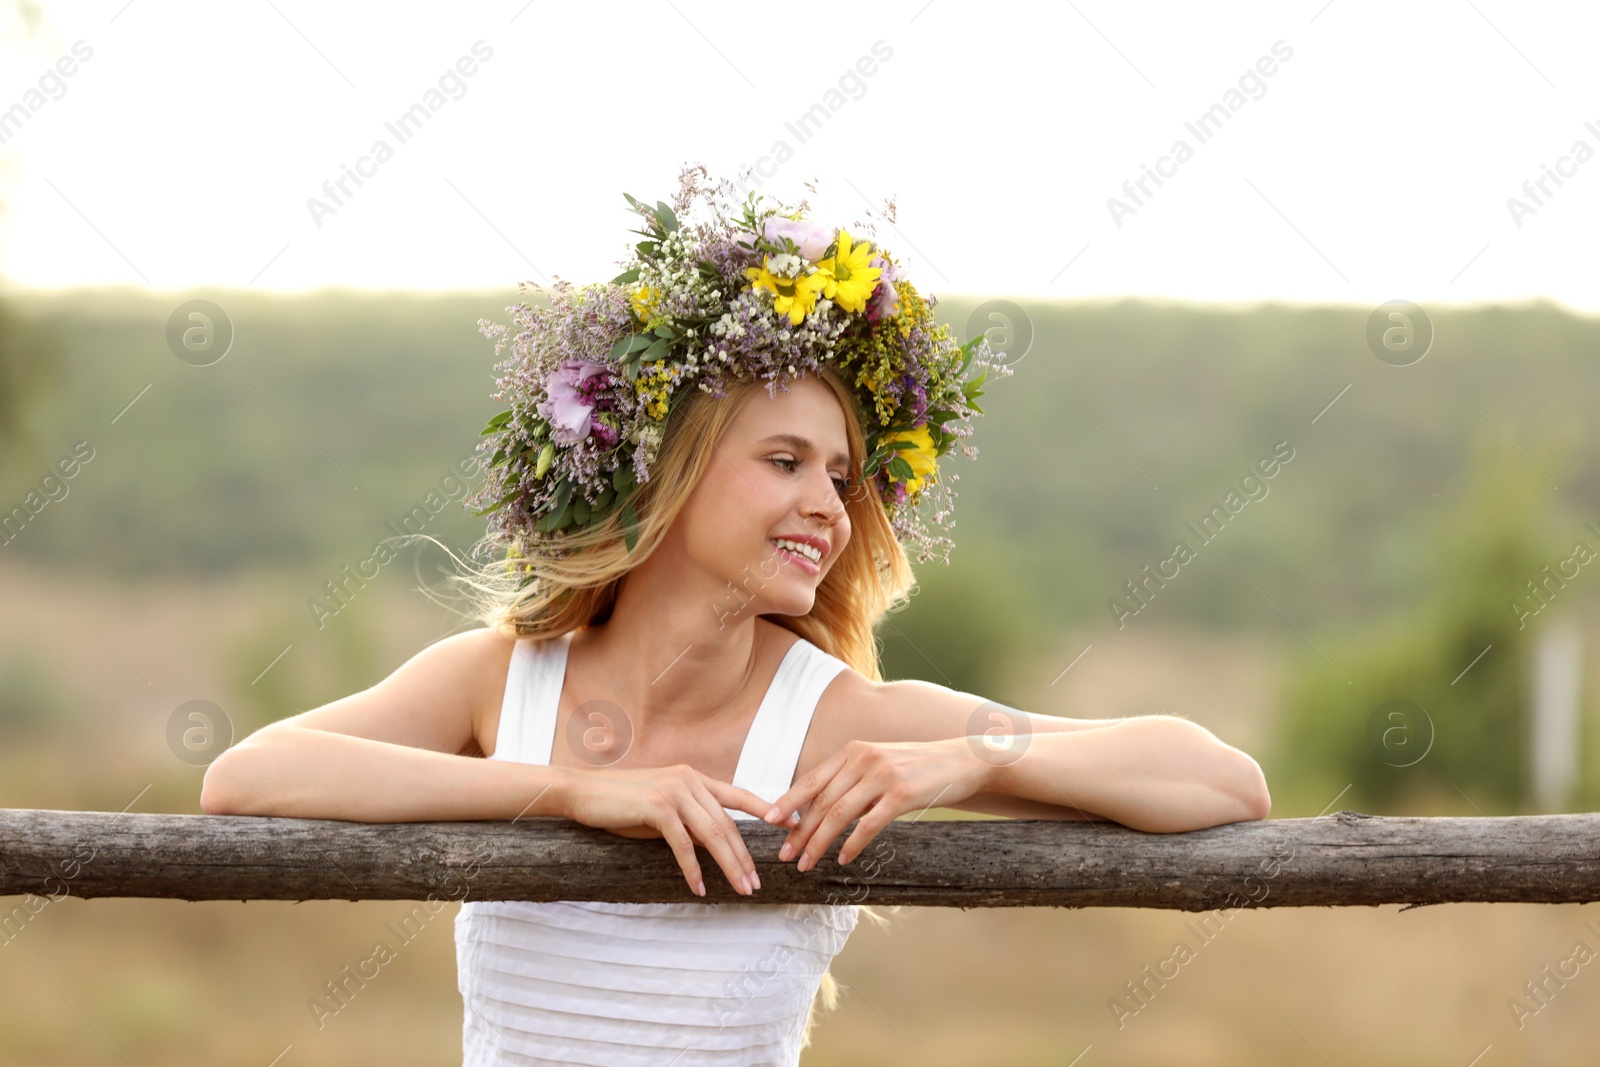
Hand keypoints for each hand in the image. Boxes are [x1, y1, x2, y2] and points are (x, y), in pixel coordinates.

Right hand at [561, 764, 796, 896]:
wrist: (583, 792)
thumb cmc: (622, 802)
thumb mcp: (663, 807)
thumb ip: (689, 819)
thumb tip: (712, 842)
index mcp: (694, 778)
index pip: (739, 795)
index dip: (767, 809)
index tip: (791, 825)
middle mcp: (690, 780)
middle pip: (728, 824)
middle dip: (744, 856)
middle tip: (756, 882)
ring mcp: (675, 792)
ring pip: (712, 834)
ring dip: (729, 865)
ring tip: (741, 888)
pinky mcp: (658, 808)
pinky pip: (683, 845)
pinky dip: (693, 869)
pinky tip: (699, 888)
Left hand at [762, 738, 991, 872]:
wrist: (961, 761)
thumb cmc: (917, 768)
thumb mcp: (879, 764)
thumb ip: (852, 780)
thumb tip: (822, 809)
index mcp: (853, 752)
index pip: (812, 780)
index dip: (788, 802)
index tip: (769, 823)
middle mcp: (862, 760)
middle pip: (821, 801)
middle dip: (799, 831)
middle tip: (784, 855)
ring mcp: (881, 776)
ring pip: (839, 815)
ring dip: (818, 842)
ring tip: (806, 863)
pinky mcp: (901, 794)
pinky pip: (868, 824)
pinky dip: (852, 844)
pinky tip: (843, 859)